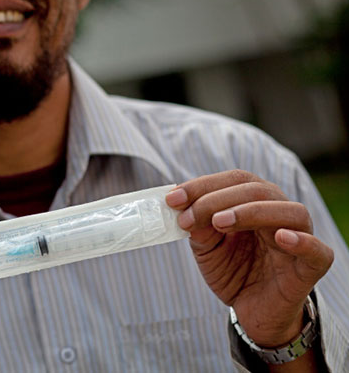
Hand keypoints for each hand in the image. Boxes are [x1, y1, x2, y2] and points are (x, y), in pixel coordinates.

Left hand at [166, 170, 333, 346]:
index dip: (202, 186)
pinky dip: (302, 241)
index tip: (172, 199)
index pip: (234, 180)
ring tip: (220, 222)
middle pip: (257, 190)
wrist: (251, 310)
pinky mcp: (311, 267)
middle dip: (217, 199)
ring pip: (289, 211)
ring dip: (251, 211)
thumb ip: (199, 227)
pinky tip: (280, 238)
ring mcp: (299, 237)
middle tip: (189, 217)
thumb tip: (184, 207)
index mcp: (255, 202)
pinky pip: (318, 250)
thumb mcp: (207, 248)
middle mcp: (279, 212)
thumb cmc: (233, 271)